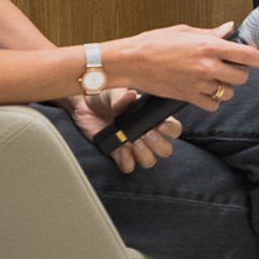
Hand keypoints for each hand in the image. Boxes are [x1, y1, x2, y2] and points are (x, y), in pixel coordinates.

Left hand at [68, 89, 186, 173]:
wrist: (84, 105)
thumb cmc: (105, 96)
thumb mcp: (115, 91)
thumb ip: (123, 96)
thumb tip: (130, 97)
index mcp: (152, 119)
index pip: (173, 129)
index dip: (171, 130)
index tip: (161, 125)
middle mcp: (146, 135)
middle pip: (165, 150)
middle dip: (159, 145)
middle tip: (146, 135)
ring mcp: (133, 147)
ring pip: (150, 161)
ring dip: (145, 155)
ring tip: (134, 143)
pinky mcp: (118, 155)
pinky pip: (129, 167)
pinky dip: (127, 162)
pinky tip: (121, 150)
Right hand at [101, 23, 258, 110]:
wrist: (131, 62)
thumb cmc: (153, 44)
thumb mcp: (185, 31)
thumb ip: (211, 33)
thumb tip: (229, 30)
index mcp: (209, 46)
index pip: (249, 56)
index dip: (258, 58)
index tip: (257, 58)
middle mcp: (208, 66)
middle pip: (243, 77)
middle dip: (239, 72)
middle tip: (230, 66)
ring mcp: (200, 84)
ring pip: (229, 93)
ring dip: (225, 87)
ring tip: (213, 78)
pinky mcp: (189, 97)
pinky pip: (213, 105)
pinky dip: (212, 100)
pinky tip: (204, 90)